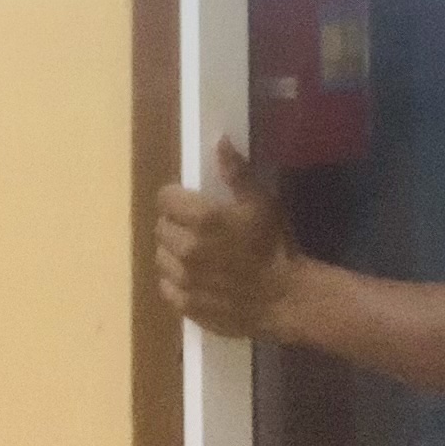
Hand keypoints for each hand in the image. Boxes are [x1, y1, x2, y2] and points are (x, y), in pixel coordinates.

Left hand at [156, 140, 304, 340]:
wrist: (284, 298)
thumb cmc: (274, 245)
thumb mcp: (262, 202)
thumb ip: (236, 172)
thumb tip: (219, 141)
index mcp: (202, 219)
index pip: (164, 198)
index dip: (175, 196)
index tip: (188, 200)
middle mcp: (186, 248)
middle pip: (161, 227)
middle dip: (174, 223)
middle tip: (195, 226)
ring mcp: (183, 279)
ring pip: (161, 256)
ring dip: (173, 251)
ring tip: (194, 252)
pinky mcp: (185, 304)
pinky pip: (165, 286)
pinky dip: (175, 280)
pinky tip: (194, 277)